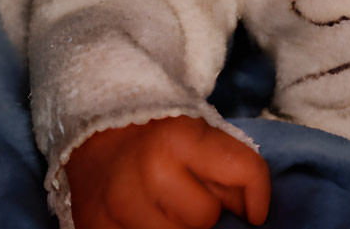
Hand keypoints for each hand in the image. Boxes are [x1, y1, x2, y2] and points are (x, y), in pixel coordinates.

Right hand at [66, 115, 270, 228]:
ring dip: (177, 227)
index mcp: (179, 137)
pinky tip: (144, 218)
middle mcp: (149, 171)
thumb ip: (226, 166)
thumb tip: (252, 212)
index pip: (243, 170)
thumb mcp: (195, 130)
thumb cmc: (154, 130)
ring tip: (163, 206)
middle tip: (189, 194)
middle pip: (206, 217)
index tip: (255, 212)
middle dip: (204, 209)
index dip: (258, 194)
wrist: (91, 130)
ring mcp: (119, 206)